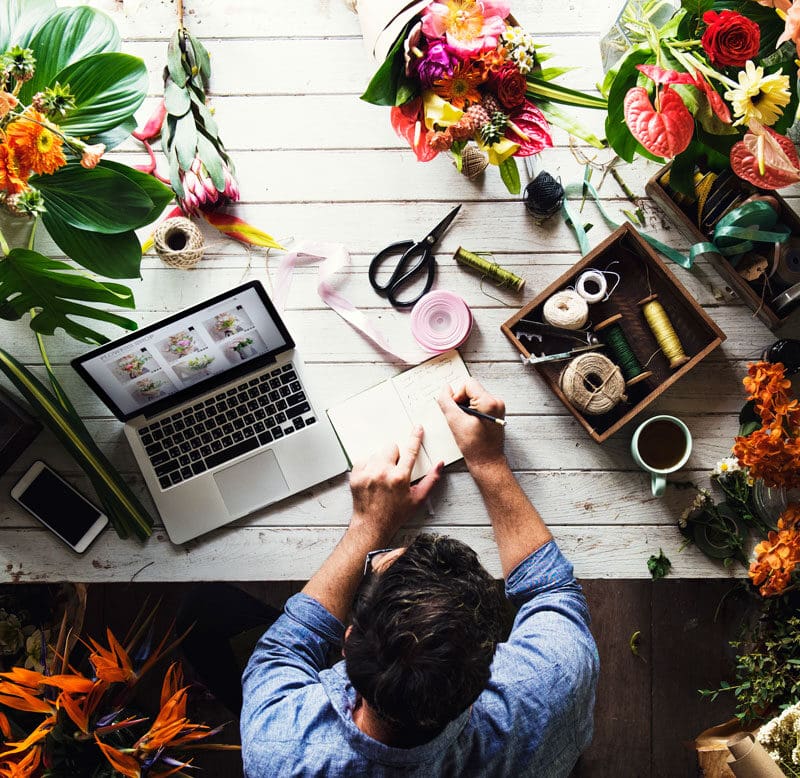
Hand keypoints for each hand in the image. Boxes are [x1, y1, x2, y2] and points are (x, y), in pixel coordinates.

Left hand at [349, 426, 441, 543]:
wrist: (371, 525)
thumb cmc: (395, 514)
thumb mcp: (418, 499)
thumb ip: (431, 480)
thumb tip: (439, 464)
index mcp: (399, 477)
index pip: (410, 450)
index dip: (415, 437)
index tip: (417, 429)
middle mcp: (382, 473)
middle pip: (391, 447)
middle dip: (395, 455)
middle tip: (395, 469)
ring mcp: (367, 473)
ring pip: (377, 453)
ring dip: (381, 460)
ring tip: (382, 476)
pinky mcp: (356, 476)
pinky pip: (363, 459)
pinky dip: (368, 465)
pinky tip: (372, 477)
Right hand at [438, 378, 505, 468]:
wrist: (487, 461)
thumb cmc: (475, 447)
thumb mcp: (455, 422)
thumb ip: (447, 401)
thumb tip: (445, 388)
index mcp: (489, 402)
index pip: (468, 384)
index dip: (457, 395)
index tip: (457, 410)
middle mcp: (496, 402)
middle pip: (472, 389)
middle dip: (462, 401)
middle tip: (460, 418)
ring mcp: (497, 408)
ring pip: (474, 397)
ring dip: (466, 407)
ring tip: (465, 422)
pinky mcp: (495, 413)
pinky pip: (479, 404)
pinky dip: (471, 411)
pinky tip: (470, 424)